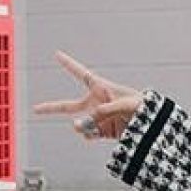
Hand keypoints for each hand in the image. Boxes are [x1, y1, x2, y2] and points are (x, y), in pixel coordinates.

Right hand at [32, 51, 146, 139]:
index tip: (57, 54)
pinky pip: (89, 134)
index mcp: (102, 88)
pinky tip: (91, 134)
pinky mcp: (105, 132)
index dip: (69, 64)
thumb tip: (83, 126)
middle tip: (36, 109)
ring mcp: (99, 119)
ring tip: (87, 127)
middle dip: (52, 108)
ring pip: (80, 124)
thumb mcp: (124, 104)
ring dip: (81, 126)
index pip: (81, 73)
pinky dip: (89, 135)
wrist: (155, 125)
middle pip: (69, 106)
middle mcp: (97, 103)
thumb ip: (102, 113)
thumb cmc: (143, 107)